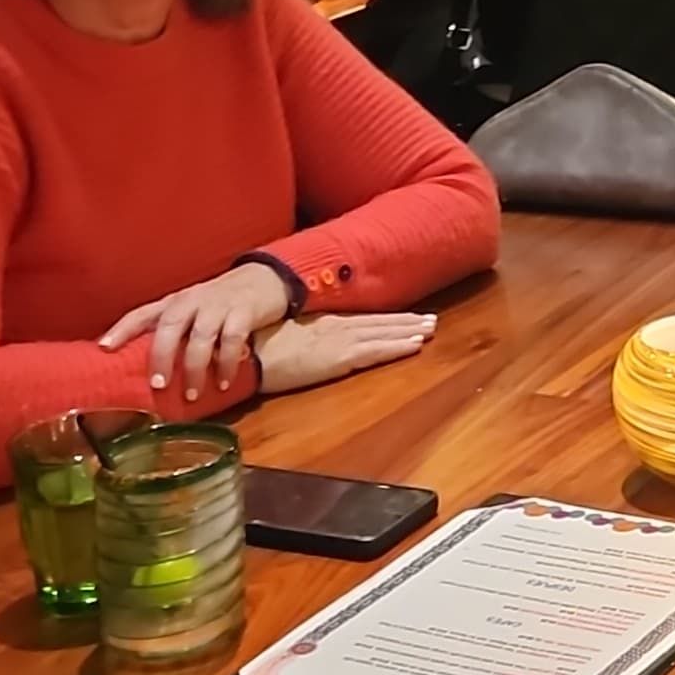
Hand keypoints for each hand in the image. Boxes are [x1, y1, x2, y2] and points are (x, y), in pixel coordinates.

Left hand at [100, 258, 292, 403]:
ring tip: (191, 394)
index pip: (143, 313)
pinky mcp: (243, 311)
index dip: (122, 329)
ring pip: (201, 335)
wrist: (264, 279)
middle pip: (170, 325)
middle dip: (162, 355)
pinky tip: (223, 382)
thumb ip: (173, 332)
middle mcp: (192, 300)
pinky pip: (232, 338)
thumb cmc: (221, 302)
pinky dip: (226, 362)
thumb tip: (145, 369)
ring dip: (195, 366)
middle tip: (158, 385)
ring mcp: (218, 305)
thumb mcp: (193, 311)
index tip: (103, 348)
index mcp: (175, 302)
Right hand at [258, 309, 437, 393]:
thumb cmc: (252, 345)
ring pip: (382, 334)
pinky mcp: (338, 357)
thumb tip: (301, 341)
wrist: (242, 351)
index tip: (407, 317)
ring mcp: (339, 340)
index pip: (362, 320)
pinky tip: (415, 344)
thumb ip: (297, 337)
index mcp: (321, 322)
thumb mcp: (280, 336)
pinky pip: (375, 351)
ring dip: (408, 331)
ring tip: (431, 328)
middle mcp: (335, 327)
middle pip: (378, 324)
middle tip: (432, 320)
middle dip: (405, 322)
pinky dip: (397, 346)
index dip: (386, 319)